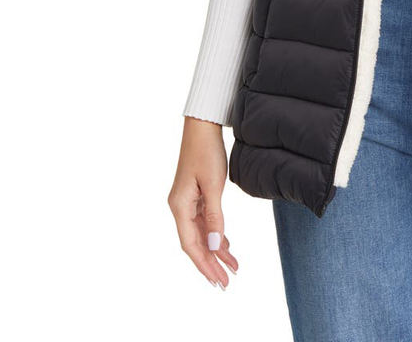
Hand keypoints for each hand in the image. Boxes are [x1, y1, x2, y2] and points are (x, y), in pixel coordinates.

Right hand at [168, 116, 237, 287]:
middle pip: (195, 244)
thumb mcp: (214, 185)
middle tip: (226, 282)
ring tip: (232, 268)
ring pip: (201, 234)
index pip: (191, 245)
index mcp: (179, 207)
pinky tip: (226, 246)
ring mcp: (187, 202)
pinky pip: (204, 223)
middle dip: (211, 264)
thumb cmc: (206, 152)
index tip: (218, 281)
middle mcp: (180, 208)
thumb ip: (215, 217)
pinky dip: (216, 235)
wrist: (202, 128)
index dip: (204, 265)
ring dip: (216, 251)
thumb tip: (215, 246)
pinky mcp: (195, 196)